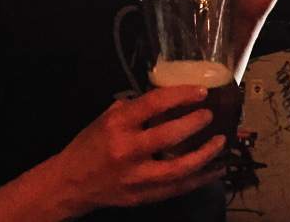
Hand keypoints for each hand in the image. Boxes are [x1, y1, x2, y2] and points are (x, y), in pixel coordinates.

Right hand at [52, 85, 225, 214]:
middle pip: (168, 136)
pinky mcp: (142, 197)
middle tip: (210, 115)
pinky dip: (199, 179)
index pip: (154, 104)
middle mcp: (127, 150)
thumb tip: (167, 98)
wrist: (69, 184)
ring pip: (178, 168)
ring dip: (204, 155)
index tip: (201, 92)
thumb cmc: (90, 145)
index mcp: (118, 124)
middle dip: (194, 124)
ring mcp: (135, 177)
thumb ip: (134, 108)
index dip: (181, 95)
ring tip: (220, 142)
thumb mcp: (106, 118)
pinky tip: (215, 170)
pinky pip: (177, 189)